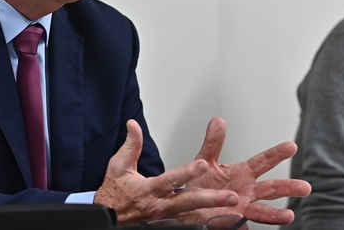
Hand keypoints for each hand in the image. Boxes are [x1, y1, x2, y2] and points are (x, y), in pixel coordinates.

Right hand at [94, 120, 239, 224]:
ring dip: (215, 215)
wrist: (107, 217)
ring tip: (236, 213)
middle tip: (232, 197)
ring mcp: (166, 219)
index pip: (171, 180)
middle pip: (189, 203)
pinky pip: (191, 225)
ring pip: (194, 217)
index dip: (188, 172)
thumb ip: (131, 145)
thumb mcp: (118, 167)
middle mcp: (160, 207)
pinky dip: (207, 225)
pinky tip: (225, 224)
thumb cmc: (114, 193)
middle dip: (212, 200)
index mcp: (149, 190)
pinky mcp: (169, 225)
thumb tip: (133, 125)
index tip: (204, 164)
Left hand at [183, 117, 310, 225]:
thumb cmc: (202, 183)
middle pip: (271, 188)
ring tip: (289, 216)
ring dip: (275, 215)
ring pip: (261, 212)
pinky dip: (240, 226)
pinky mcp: (228, 222)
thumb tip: (218, 121)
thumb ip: (213, 143)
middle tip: (306, 187)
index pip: (264, 161)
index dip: (277, 154)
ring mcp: (240, 208)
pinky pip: (235, 224)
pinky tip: (245, 227)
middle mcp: (247, 191)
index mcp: (243, 173)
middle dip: (288, 188)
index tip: (291, 146)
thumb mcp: (205, 159)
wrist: (187, 203)